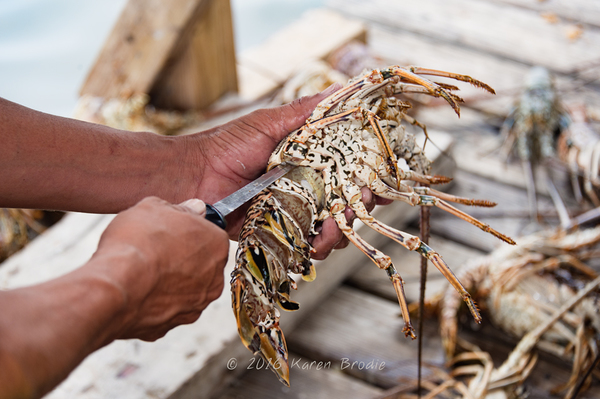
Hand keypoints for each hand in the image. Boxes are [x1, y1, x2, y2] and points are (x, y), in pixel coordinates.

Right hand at [90, 197, 228, 340]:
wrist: (116, 286)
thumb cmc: (138, 244)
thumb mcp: (155, 207)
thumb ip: (180, 208)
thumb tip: (194, 208)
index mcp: (216, 246)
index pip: (210, 234)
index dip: (188, 230)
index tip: (171, 230)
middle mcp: (214, 279)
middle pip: (201, 263)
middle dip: (181, 258)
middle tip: (155, 250)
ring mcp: (195, 306)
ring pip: (185, 289)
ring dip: (169, 282)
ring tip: (143, 272)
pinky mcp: (171, 325)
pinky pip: (165, 309)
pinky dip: (153, 303)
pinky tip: (136, 292)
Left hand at [186, 85, 392, 258]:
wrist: (192, 177)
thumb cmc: (227, 145)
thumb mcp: (269, 123)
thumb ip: (306, 113)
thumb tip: (340, 89)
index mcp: (308, 158)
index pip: (348, 170)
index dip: (369, 178)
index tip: (383, 185)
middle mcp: (305, 185)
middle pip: (346, 202)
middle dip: (358, 208)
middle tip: (357, 206)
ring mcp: (294, 210)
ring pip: (331, 227)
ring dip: (339, 232)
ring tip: (332, 230)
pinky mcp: (279, 231)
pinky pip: (306, 244)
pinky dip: (316, 247)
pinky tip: (315, 244)